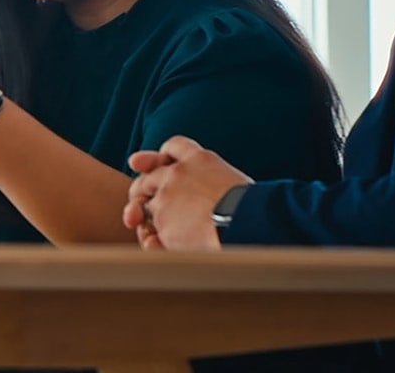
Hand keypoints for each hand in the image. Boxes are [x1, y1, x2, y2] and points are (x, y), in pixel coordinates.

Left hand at [122, 135, 250, 250]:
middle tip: (141, 206)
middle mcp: (178, 172)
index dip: (163, 157)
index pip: (174, 147)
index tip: (161, 166)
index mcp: (201, 160)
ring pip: (146, 205)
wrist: (249, 222)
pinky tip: (161, 247)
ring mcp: (167, 195)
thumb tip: (210, 201)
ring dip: (150, 220)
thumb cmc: (254, 210)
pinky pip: (149, 232)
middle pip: (149, 176)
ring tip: (158, 236)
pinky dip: (153, 242)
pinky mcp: (162, 219)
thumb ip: (213, 183)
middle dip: (143, 189)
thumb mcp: (236, 183)